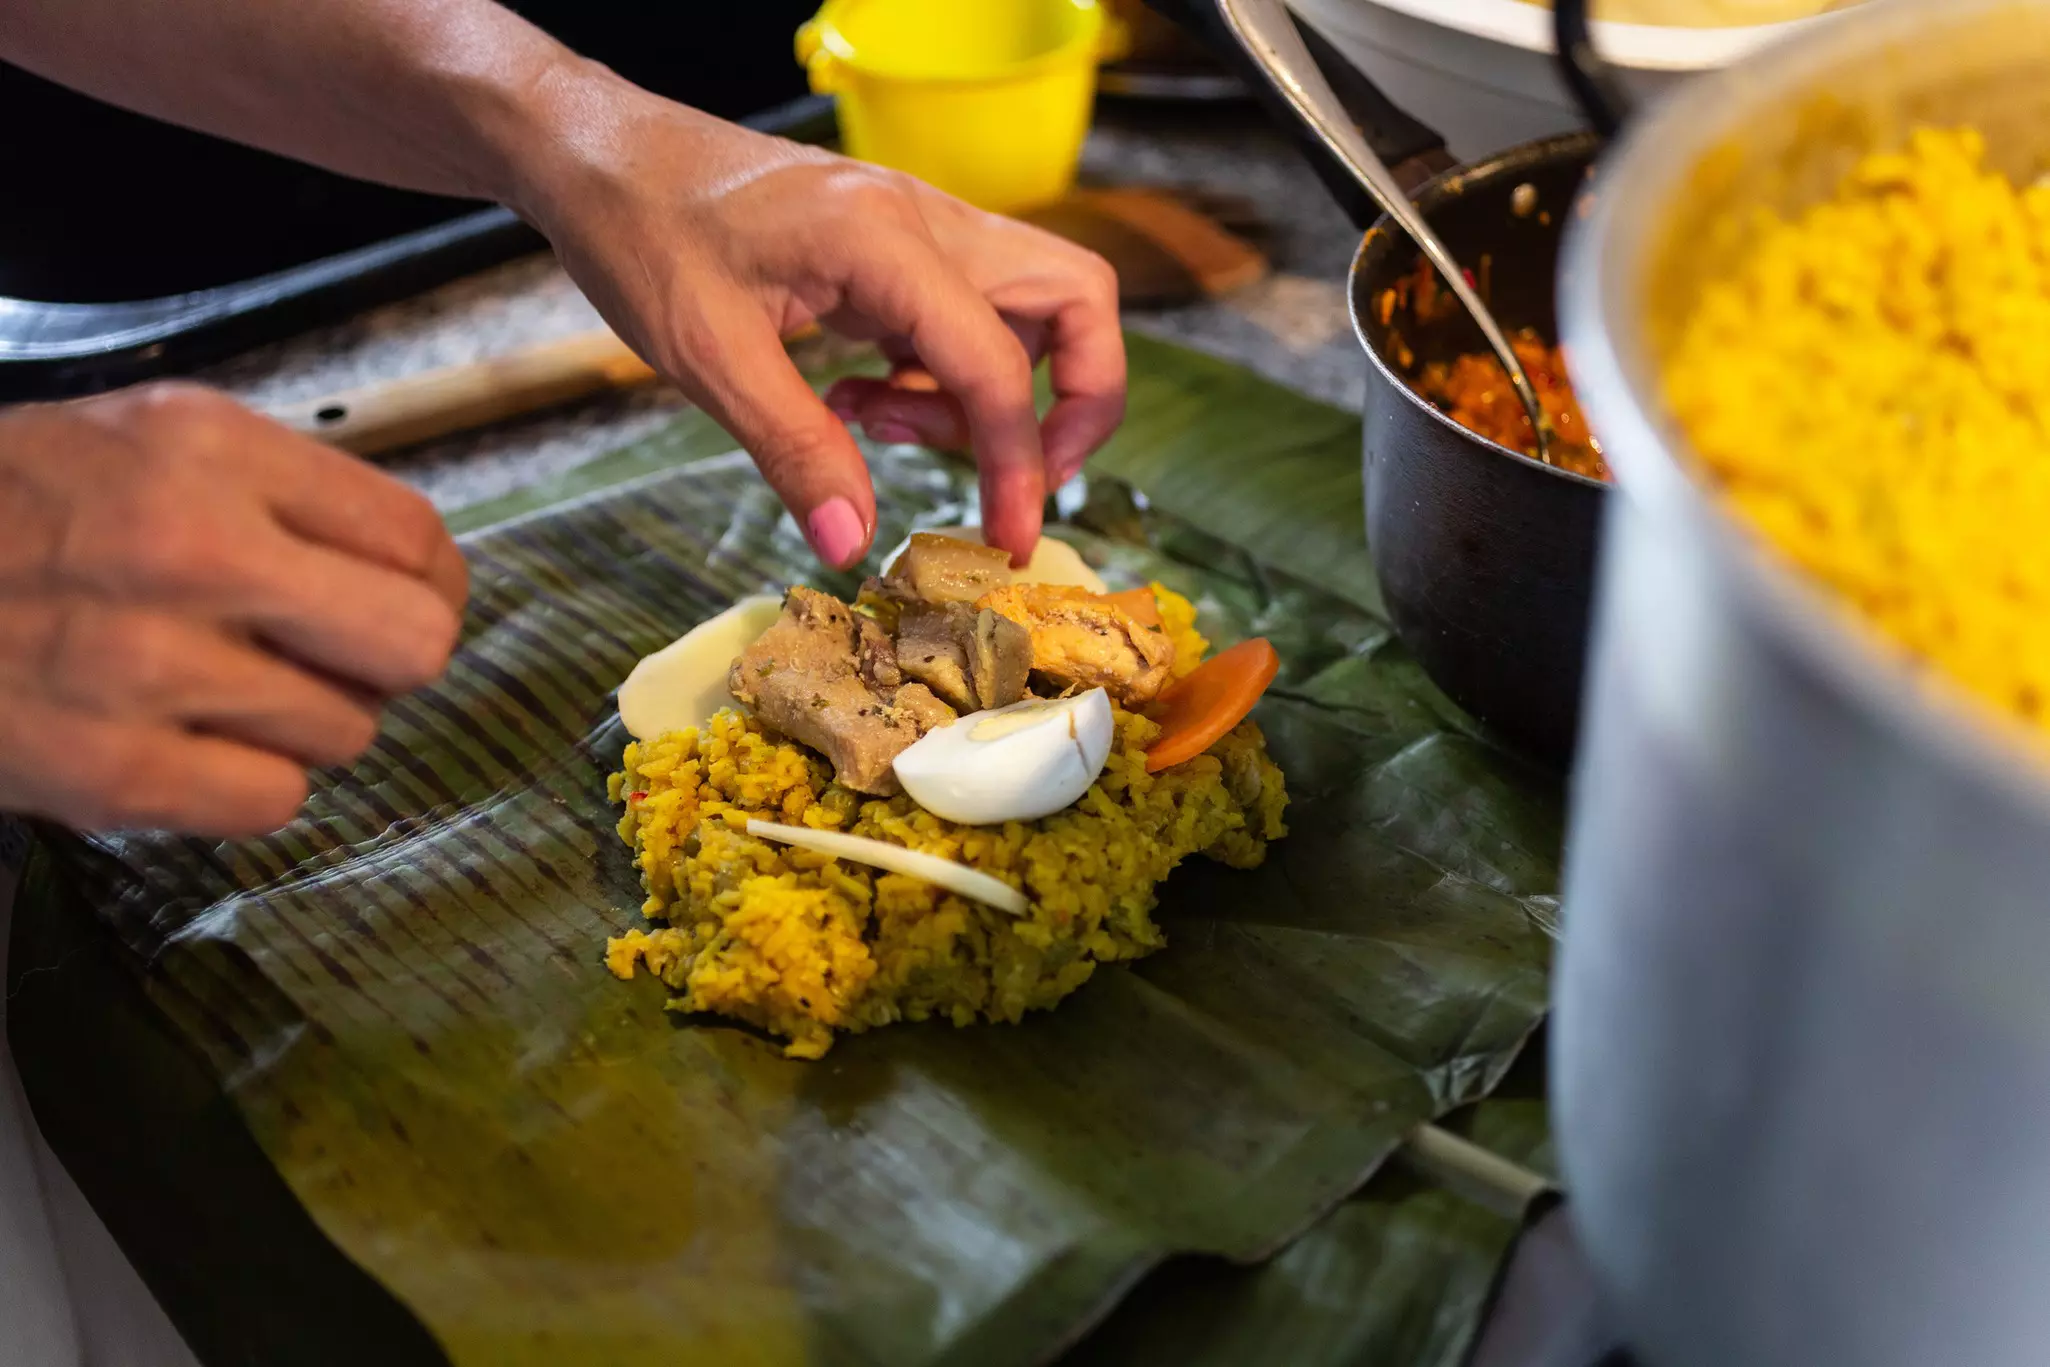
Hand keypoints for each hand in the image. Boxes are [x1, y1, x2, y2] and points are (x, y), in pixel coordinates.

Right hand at [0, 384, 466, 835]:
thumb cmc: (21, 508)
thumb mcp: (153, 440)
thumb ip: (289, 493)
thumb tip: (422, 575)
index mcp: (208, 450)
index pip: (416, 540)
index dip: (429, 585)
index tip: (400, 601)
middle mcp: (189, 550)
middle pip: (415, 646)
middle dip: (385, 660)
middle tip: (328, 657)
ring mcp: (147, 667)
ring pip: (348, 733)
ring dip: (301, 722)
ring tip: (216, 688)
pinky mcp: (110, 772)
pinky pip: (272, 802)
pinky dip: (245, 783)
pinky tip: (186, 742)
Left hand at [511, 77, 1125, 569]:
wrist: (600, 156)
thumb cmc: (642, 233)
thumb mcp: (707, 357)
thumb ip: (793, 450)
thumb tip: (852, 542)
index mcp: (884, 240)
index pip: (999, 362)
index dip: (1018, 463)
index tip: (1007, 538)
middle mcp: (927, 220)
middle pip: (1079, 299)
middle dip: (1077, 402)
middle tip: (1017, 475)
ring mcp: (921, 227)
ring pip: (1034, 308)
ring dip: (993, 392)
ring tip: (885, 426)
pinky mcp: (900, 247)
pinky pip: (971, 316)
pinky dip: (944, 374)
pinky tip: (861, 401)